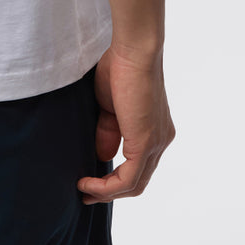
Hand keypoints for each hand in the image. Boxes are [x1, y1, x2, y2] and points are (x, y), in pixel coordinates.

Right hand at [76, 44, 174, 204]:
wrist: (134, 50)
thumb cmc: (120, 67)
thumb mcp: (110, 106)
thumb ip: (108, 131)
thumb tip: (103, 157)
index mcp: (155, 130)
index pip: (138, 166)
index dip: (115, 179)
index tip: (90, 181)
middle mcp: (160, 140)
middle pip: (138, 181)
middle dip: (110, 192)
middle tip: (86, 193)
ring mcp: (156, 143)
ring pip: (134, 184)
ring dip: (106, 193)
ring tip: (84, 191)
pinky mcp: (145, 143)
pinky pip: (127, 178)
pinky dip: (107, 187)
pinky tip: (87, 183)